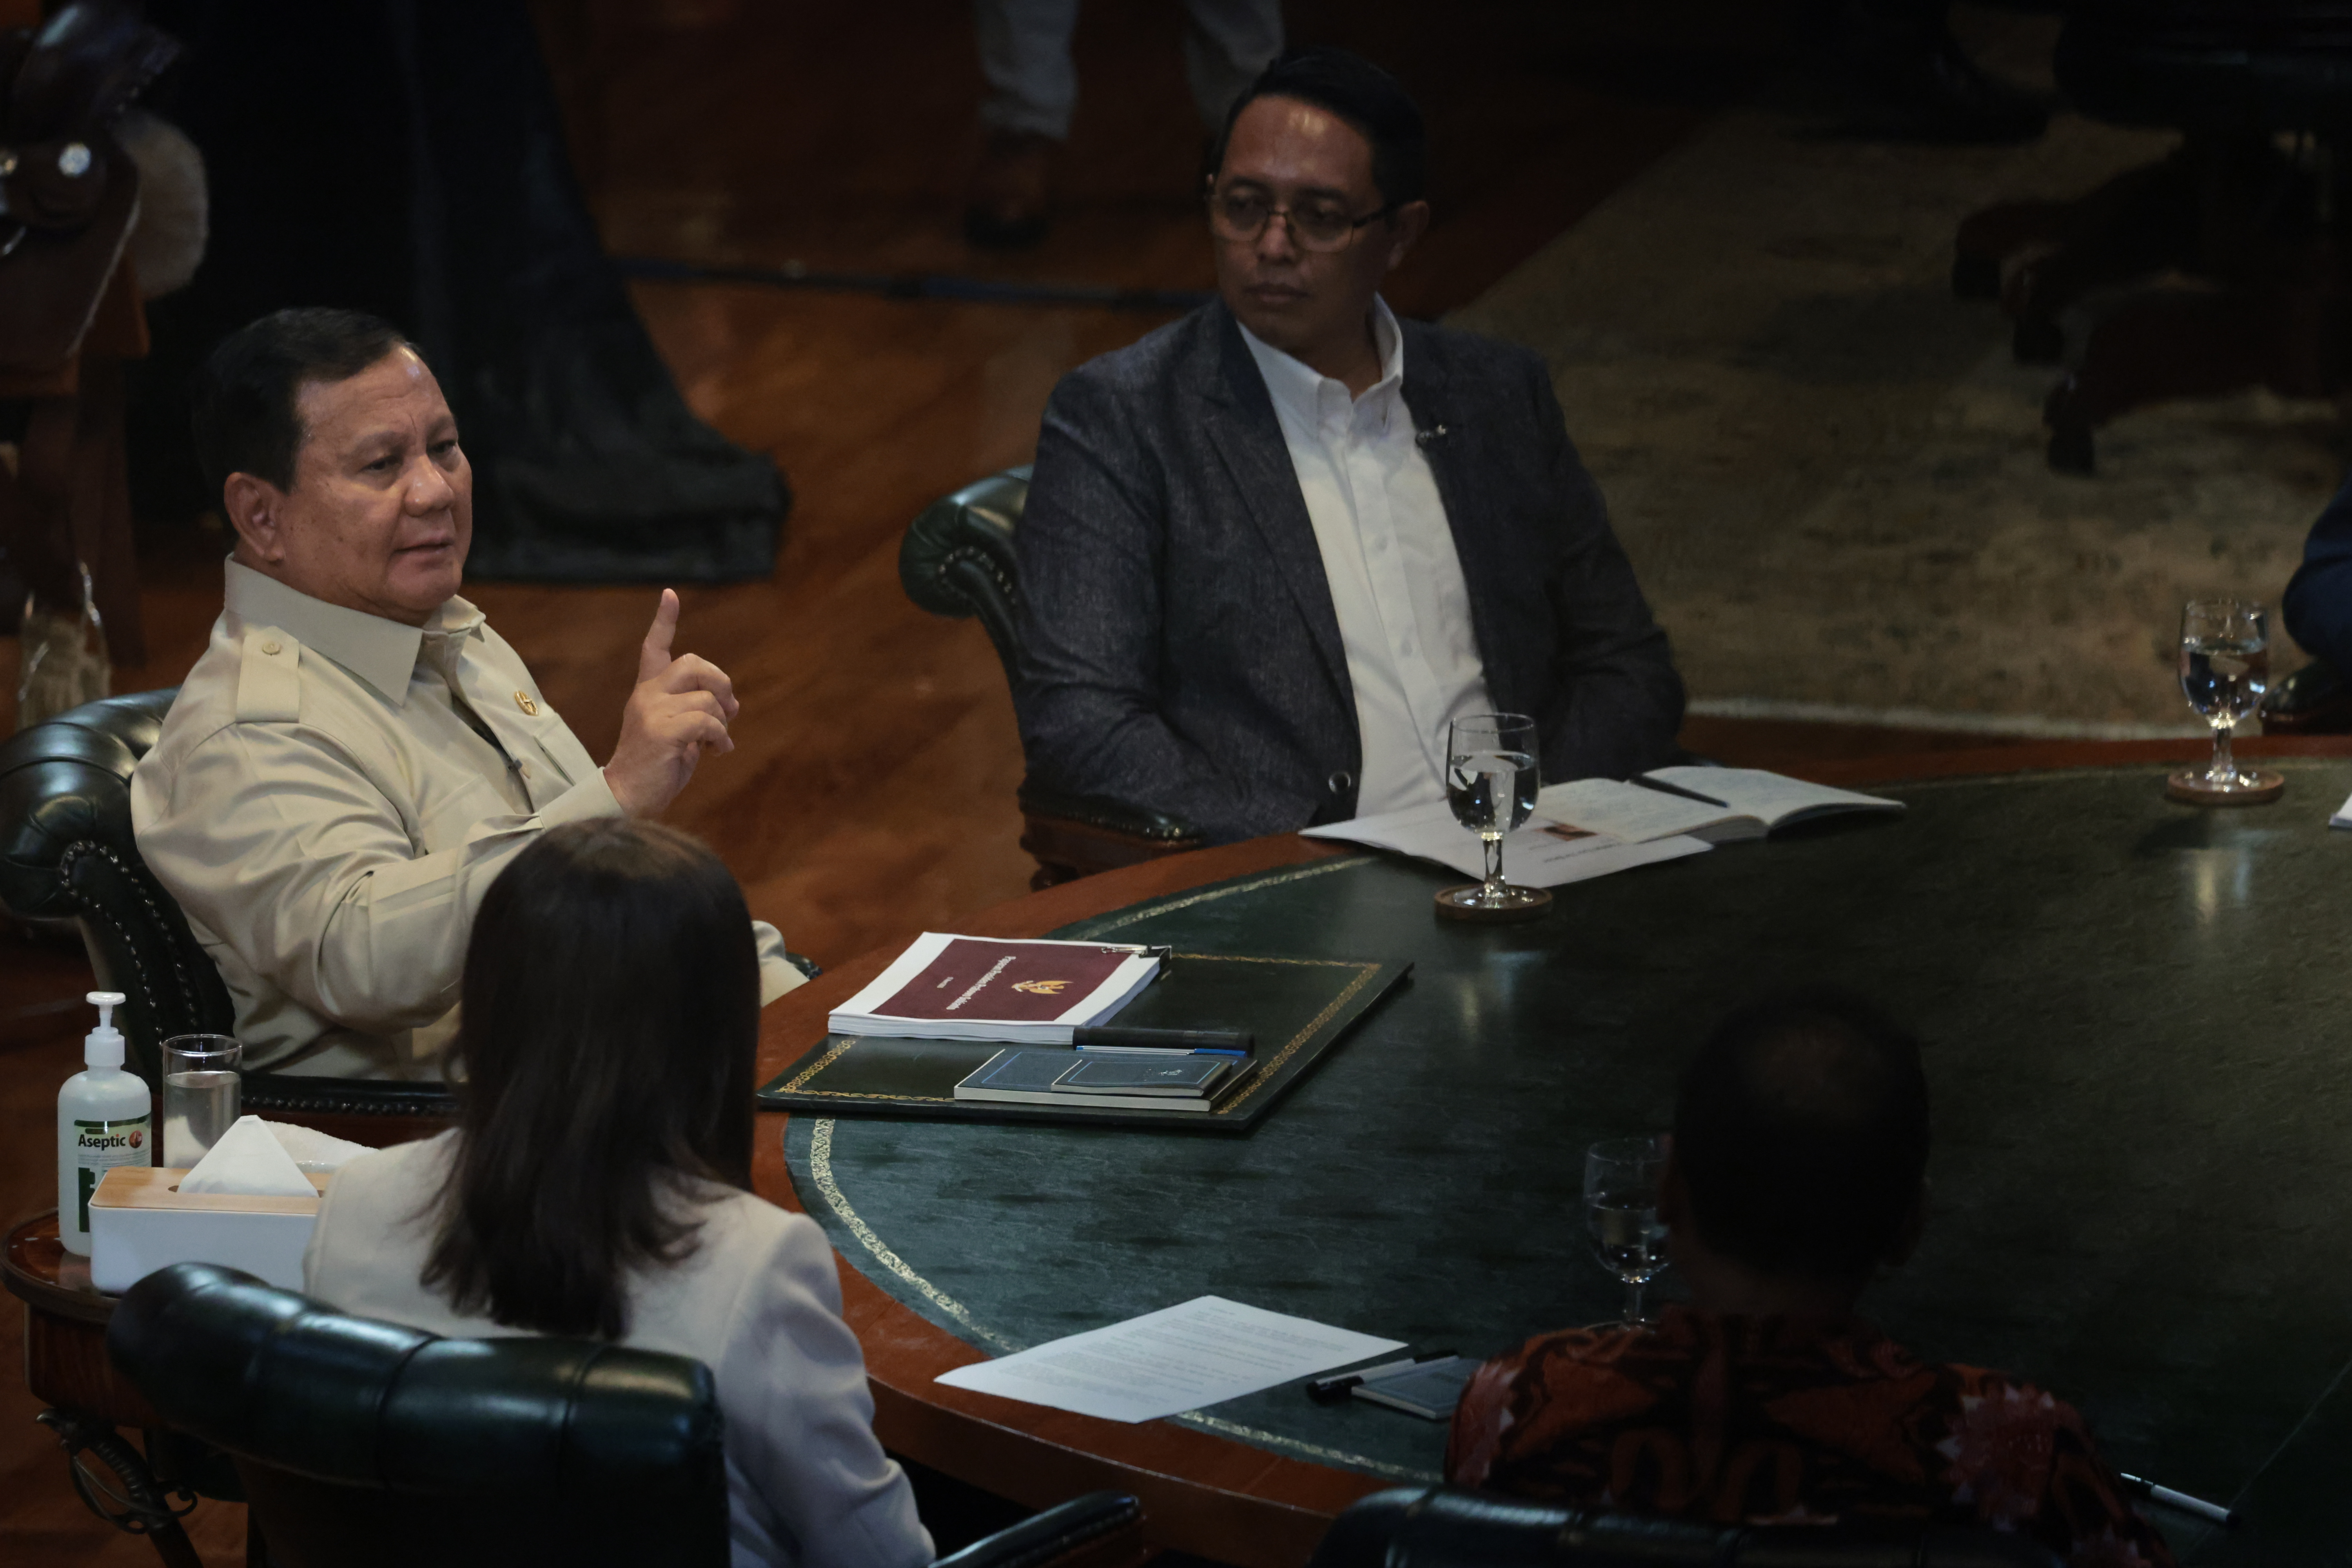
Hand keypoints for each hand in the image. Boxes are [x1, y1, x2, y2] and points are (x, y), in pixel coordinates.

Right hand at [603, 589, 738, 818]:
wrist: (630, 797)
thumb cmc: (657, 766)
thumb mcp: (679, 733)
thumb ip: (698, 711)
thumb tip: (733, 704)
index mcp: (648, 691)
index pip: (654, 647)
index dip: (664, 621)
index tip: (671, 594)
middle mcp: (647, 695)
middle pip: (693, 664)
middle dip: (720, 683)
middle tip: (729, 710)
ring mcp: (652, 711)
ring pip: (707, 699)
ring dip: (723, 724)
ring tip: (716, 744)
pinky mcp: (661, 731)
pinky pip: (707, 721)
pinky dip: (720, 738)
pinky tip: (716, 752)